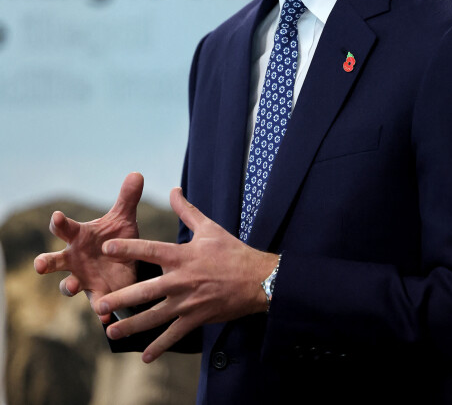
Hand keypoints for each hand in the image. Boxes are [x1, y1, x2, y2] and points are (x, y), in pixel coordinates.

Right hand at [34, 172, 142, 321]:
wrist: (127, 264)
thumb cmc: (117, 238)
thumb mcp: (124, 218)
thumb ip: (127, 199)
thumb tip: (137, 173)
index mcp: (80, 237)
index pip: (65, 228)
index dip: (59, 223)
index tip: (56, 216)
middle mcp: (75, 259)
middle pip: (54, 260)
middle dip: (45, 261)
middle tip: (40, 264)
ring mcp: (83, 278)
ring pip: (67, 285)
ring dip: (68, 286)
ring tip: (72, 287)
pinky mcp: (98, 294)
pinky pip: (96, 305)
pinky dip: (100, 311)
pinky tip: (106, 316)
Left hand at [94, 187, 278, 362]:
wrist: (257, 279)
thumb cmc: (232, 251)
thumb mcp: (209, 228)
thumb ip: (187, 210)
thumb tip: (174, 190)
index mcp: (183, 256)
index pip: (151, 250)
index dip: (128, 248)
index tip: (107, 248)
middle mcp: (182, 280)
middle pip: (146, 290)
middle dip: (121, 298)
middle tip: (98, 304)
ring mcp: (188, 302)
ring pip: (155, 316)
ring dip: (132, 325)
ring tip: (111, 331)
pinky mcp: (197, 318)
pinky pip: (174, 334)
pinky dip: (160, 346)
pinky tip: (145, 356)